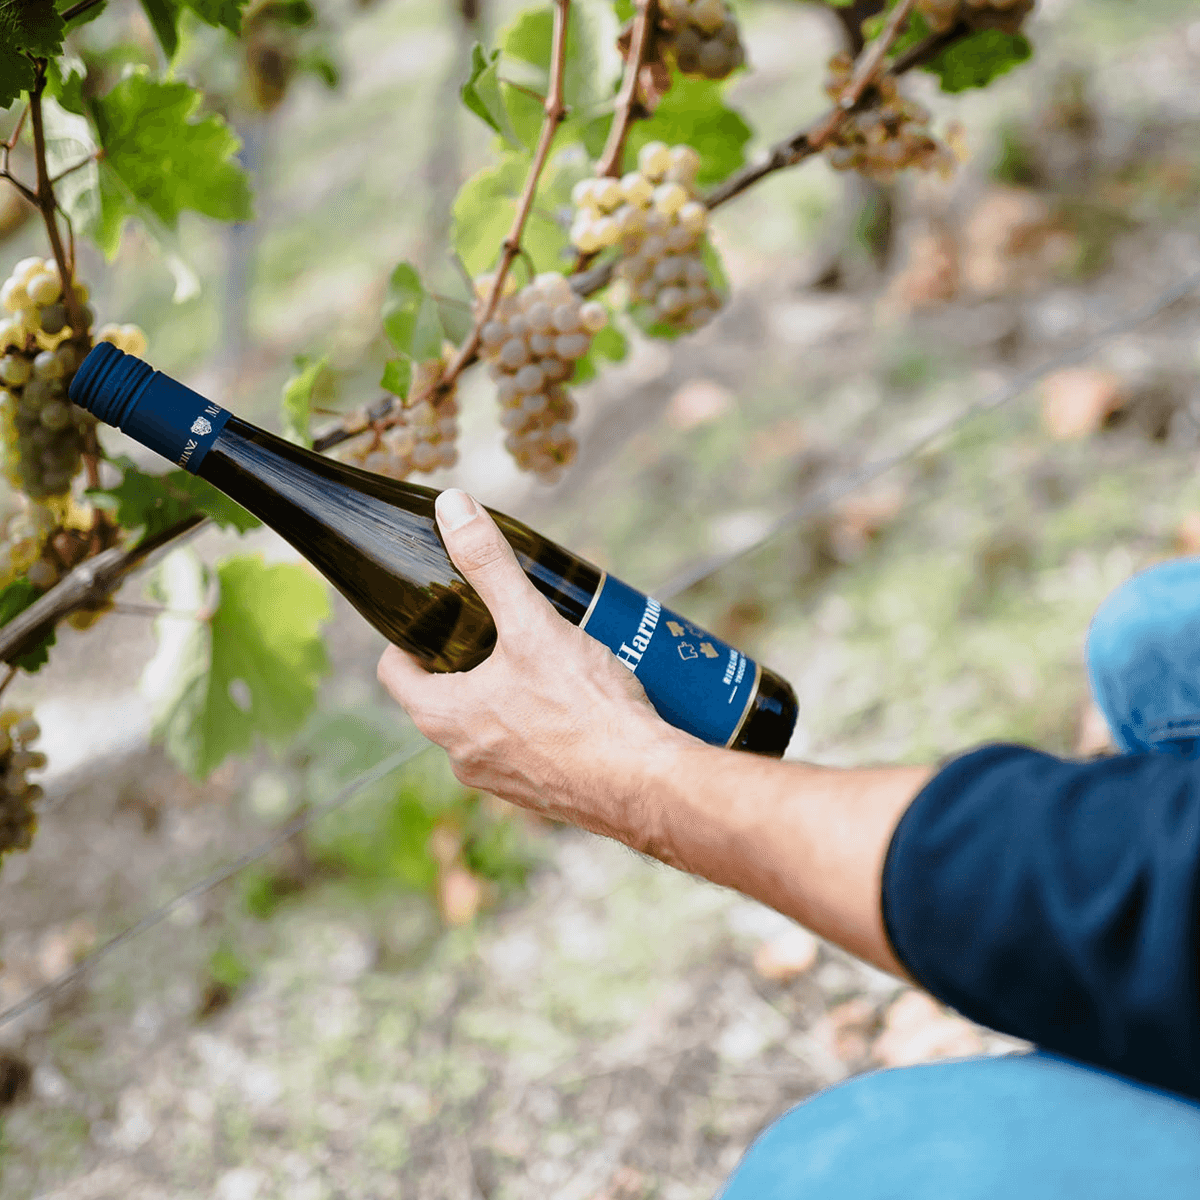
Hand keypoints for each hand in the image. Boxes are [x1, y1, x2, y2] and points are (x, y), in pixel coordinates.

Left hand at [377, 489, 687, 843]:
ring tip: (544, 658)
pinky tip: (576, 702)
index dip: (408, 637)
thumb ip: (489, 565)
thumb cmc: (585, 709)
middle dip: (467, 658)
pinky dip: (539, 723)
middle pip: (442, 695)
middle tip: (500, 625)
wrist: (645, 783)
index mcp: (444, 717)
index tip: (438, 615)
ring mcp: (501, 781)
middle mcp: (462, 756)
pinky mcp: (542, 793)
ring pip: (486, 724)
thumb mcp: (532, 624)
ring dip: (505, 692)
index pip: (393, 670)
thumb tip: (452, 507)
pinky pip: (526, 749)